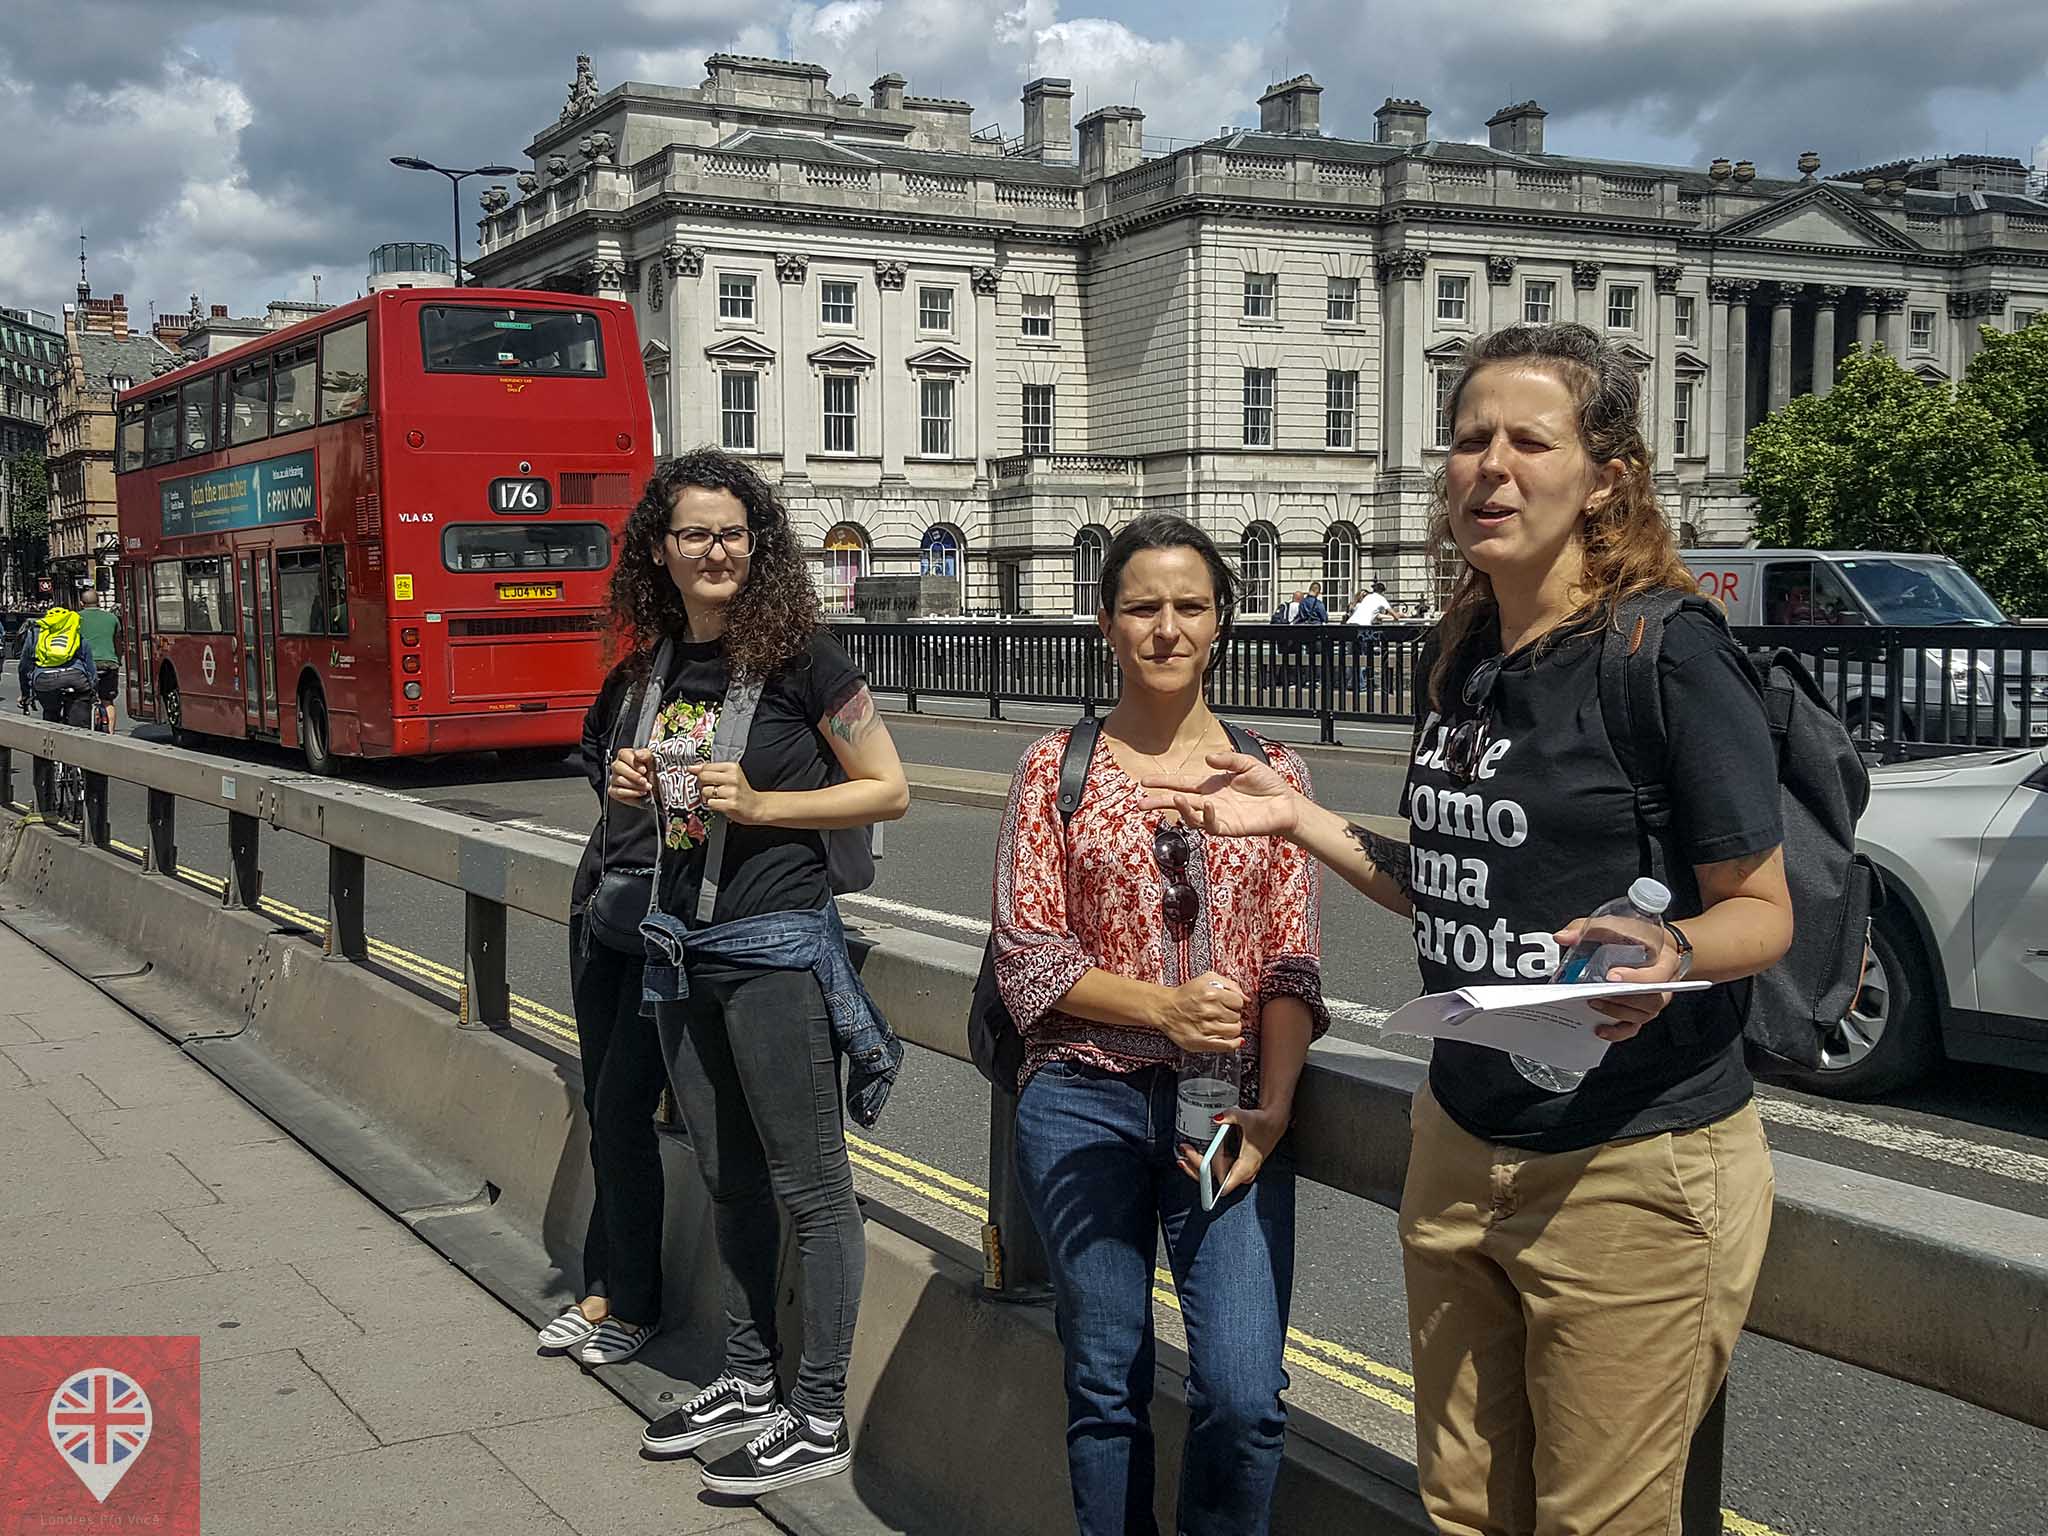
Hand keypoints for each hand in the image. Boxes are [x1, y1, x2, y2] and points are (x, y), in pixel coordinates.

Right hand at [608, 747, 652, 806]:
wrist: (656, 788)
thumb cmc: (652, 772)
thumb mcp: (653, 760)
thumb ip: (645, 754)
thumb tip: (638, 754)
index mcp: (626, 756)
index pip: (623, 754)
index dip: (633, 763)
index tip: (644, 770)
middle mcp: (618, 766)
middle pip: (618, 767)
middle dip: (634, 776)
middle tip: (645, 780)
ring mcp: (614, 779)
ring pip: (619, 780)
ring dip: (635, 785)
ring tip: (646, 787)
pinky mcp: (614, 791)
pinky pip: (618, 792)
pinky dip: (631, 793)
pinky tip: (641, 792)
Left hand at [689, 760, 765, 824]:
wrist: (755, 806)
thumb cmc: (740, 791)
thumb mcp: (730, 775)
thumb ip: (711, 770)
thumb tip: (692, 768)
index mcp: (732, 767)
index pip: (706, 766)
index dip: (700, 773)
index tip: (701, 777)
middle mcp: (733, 778)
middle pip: (703, 777)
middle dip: (702, 784)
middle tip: (711, 788)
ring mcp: (732, 792)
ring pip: (705, 791)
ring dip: (708, 796)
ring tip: (718, 797)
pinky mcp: (730, 805)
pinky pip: (710, 803)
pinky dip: (713, 805)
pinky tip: (721, 803)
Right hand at [1136, 752, 1301, 839]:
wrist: (1285, 802)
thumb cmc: (1267, 784)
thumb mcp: (1247, 763)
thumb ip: (1227, 759)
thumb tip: (1207, 759)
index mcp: (1210, 785)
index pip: (1181, 783)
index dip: (1163, 782)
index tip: (1144, 781)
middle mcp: (1209, 801)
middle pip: (1178, 802)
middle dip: (1159, 802)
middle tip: (1140, 803)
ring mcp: (1218, 816)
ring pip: (1191, 816)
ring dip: (1180, 809)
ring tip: (1174, 799)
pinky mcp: (1229, 827)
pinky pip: (1211, 824)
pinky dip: (1206, 815)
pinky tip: (1207, 805)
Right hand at [1153, 971, 1245, 1053]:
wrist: (1165, 1008)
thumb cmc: (1186, 994)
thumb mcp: (1207, 979)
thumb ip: (1230, 984)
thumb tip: (1246, 998)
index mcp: (1212, 994)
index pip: (1239, 1002)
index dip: (1234, 1003)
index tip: (1228, 1004)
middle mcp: (1210, 1011)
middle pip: (1237, 1017)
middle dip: (1231, 1015)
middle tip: (1221, 1013)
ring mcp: (1206, 1028)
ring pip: (1234, 1030)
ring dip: (1231, 1027)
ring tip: (1221, 1023)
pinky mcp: (1202, 1041)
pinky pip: (1227, 1045)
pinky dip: (1234, 1043)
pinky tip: (1234, 1040)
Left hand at [1177, 1102, 1289, 1197]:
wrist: (1273, 1121)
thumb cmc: (1263, 1124)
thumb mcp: (1246, 1117)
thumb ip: (1230, 1116)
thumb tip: (1217, 1118)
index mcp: (1246, 1166)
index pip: (1224, 1182)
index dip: (1208, 1177)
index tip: (1195, 1166)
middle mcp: (1243, 1173)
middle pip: (1215, 1180)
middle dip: (1197, 1166)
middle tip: (1186, 1151)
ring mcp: (1240, 1170)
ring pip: (1215, 1176)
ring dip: (1199, 1166)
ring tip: (1186, 1152)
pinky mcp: (1237, 1165)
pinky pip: (1218, 1170)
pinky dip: (1206, 1163)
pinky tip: (1196, 1154)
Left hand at [1554, 920, 1688, 1040]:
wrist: (1655, 946)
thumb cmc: (1637, 936)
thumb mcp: (1614, 924)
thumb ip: (1588, 929)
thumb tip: (1563, 937)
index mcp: (1664, 960)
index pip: (1656, 974)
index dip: (1634, 977)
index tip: (1610, 975)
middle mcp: (1664, 983)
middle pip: (1649, 999)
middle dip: (1620, 999)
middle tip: (1596, 993)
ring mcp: (1654, 999)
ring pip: (1642, 1014)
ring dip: (1616, 1012)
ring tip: (1593, 1003)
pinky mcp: (1642, 1011)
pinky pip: (1634, 1027)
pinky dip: (1617, 1031)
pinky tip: (1601, 1029)